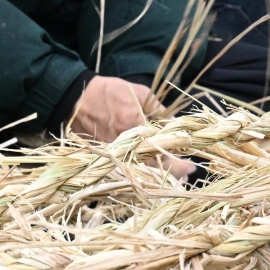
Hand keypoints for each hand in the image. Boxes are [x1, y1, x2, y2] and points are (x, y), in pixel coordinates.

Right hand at [69, 76, 193, 179]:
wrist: (78, 98)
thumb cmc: (110, 91)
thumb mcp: (140, 93)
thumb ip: (159, 110)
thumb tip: (176, 124)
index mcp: (134, 123)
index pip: (162, 145)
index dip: (179, 157)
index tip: (192, 165)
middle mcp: (125, 141)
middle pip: (154, 164)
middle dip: (174, 172)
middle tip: (188, 174)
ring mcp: (115, 151)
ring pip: (142, 169)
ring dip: (161, 175)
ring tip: (178, 178)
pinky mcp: (107, 155)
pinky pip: (130, 167)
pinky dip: (144, 172)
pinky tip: (155, 174)